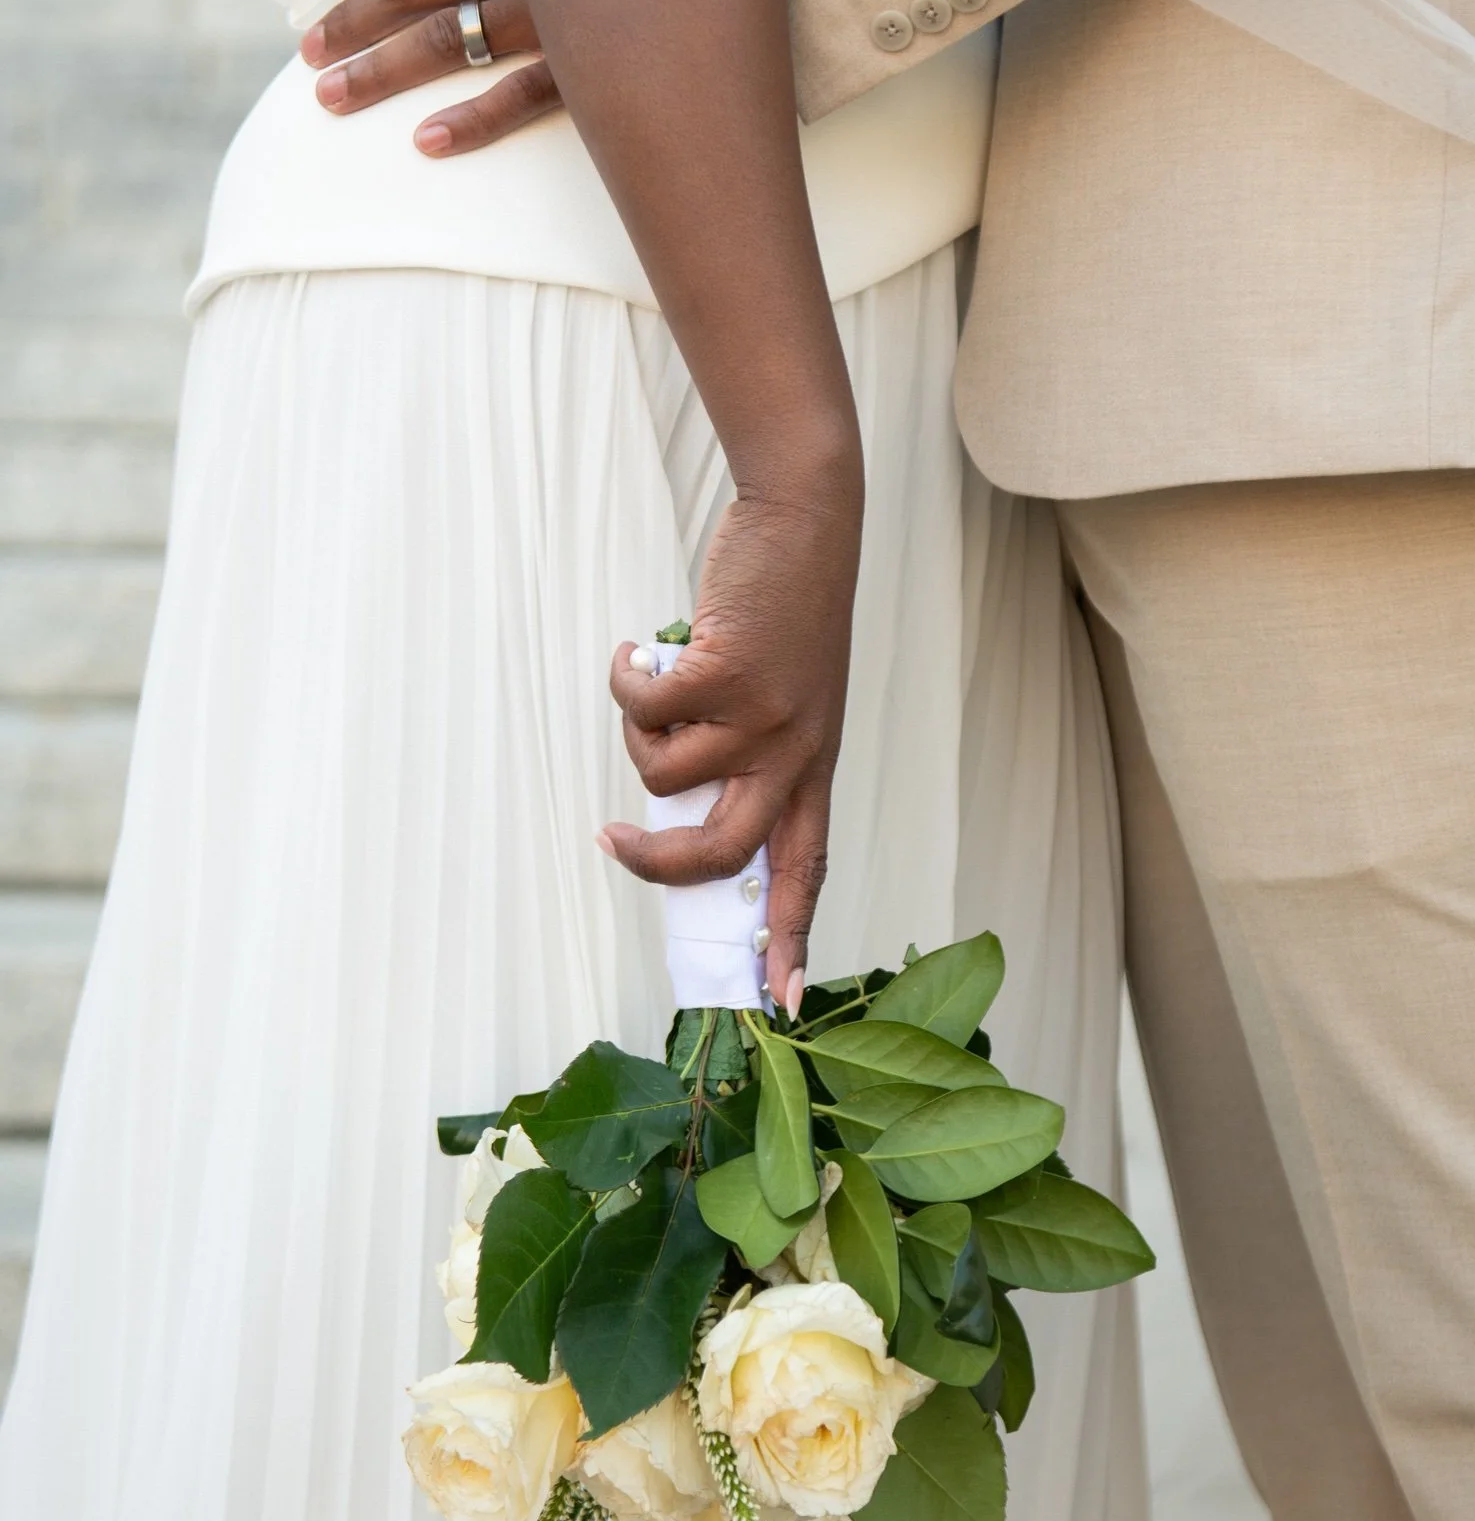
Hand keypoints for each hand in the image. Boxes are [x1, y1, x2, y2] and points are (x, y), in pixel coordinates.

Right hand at [601, 461, 862, 1016]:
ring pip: (659, 773)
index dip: (788, 937)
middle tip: (614, 844)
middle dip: (655, 864)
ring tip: (662, 679)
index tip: (777, 996)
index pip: (804, 870)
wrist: (806, 523)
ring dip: (639, 729)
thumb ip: (748, 753)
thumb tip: (673, 807)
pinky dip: (627, 678)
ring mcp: (762, 717)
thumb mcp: (788, 695)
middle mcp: (795, 753)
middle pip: (721, 854)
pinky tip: (642, 648)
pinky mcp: (725, 676)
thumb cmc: (787, 609)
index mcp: (813, 766)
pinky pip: (642, 709)